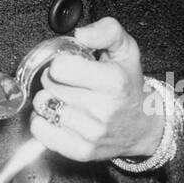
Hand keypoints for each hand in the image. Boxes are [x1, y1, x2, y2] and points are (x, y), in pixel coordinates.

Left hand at [29, 16, 164, 163]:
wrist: (142, 126)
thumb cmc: (129, 84)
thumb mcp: (126, 49)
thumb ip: (106, 31)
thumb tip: (80, 34)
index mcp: (113, 82)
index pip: (60, 67)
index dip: (61, 62)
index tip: (71, 65)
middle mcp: (103, 110)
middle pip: (49, 85)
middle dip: (54, 79)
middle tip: (70, 82)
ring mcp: (91, 134)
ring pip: (43, 106)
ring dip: (48, 99)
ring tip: (65, 98)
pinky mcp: (81, 151)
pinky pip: (41, 131)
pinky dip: (42, 120)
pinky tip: (57, 115)